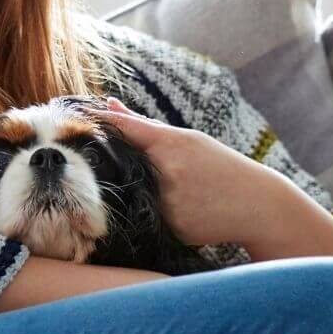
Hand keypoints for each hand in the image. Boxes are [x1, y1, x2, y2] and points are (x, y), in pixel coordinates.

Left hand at [96, 95, 298, 247]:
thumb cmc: (221, 167)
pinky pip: (144, 218)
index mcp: (171, 145)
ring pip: (128, 195)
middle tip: (98, 159)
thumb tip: (109, 105)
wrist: (256, 205)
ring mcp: (166, 203)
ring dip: (124, 191)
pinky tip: (162, 213)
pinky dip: (145, 213)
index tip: (76, 119)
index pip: (123, 130)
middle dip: (106, 163)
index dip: (98, 124)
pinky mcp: (168, 228)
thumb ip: (146, 127)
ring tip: (145, 190)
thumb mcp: (189, 140)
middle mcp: (165, 173)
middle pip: (118, 166)